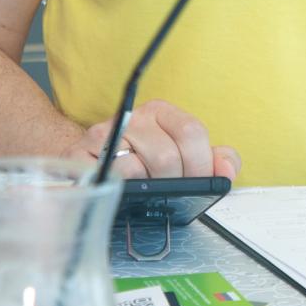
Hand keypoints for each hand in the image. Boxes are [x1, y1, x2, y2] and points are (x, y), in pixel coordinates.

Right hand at [72, 98, 240, 180]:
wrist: (95, 163)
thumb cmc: (146, 163)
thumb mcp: (186, 156)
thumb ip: (218, 160)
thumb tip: (227, 171)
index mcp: (161, 112)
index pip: (191, 132)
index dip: (201, 164)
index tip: (199, 182)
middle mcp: (133, 116)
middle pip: (166, 155)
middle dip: (175, 183)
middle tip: (170, 193)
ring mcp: (103, 133)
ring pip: (137, 168)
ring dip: (146, 188)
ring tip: (146, 191)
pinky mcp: (78, 154)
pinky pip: (108, 178)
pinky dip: (120, 189)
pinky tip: (124, 191)